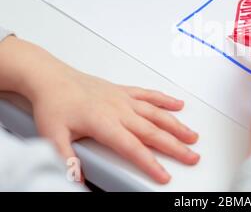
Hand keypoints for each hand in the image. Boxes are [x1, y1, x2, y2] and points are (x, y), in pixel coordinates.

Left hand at [0, 37, 198, 183]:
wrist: (52, 78)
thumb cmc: (54, 104)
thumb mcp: (53, 135)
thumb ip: (66, 159)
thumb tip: (76, 178)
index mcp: (105, 123)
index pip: (133, 148)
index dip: (150, 163)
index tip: (164, 174)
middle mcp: (119, 110)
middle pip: (153, 132)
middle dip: (175, 146)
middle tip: (191, 156)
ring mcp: (124, 99)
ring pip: (156, 114)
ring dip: (176, 125)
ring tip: (192, 135)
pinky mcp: (124, 91)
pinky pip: (149, 95)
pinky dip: (164, 100)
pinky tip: (177, 105)